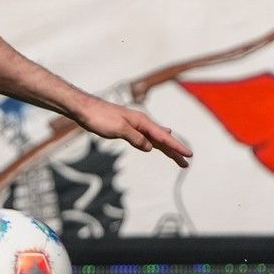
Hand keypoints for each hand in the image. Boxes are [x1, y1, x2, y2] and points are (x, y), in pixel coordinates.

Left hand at [78, 101, 193, 167]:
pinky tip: (157, 144)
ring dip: (166, 149)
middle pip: (162, 140)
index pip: (163, 137)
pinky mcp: (128, 130)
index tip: (189, 154)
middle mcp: (142, 123)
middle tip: (186, 164)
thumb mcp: (118, 128)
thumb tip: (150, 147)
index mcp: (142, 122)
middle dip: (175, 151)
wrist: (85, 109)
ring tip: (178, 158)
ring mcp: (135, 126)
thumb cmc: (100, 117)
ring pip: (155, 140)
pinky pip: (146, 138)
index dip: (176, 146)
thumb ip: (135, 138)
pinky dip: (155, 144)